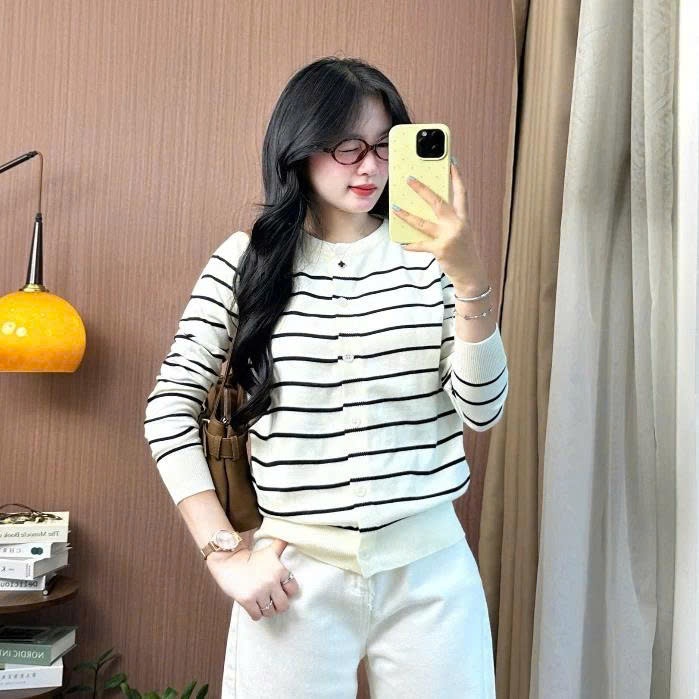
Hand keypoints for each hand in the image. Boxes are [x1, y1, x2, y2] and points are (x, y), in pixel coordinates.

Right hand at [206, 537, 298, 620]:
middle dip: (278, 605)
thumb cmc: (251, 557)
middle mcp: (272, 581)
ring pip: (270, 612)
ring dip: (266, 610)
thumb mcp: (269, 551)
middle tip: (272, 601)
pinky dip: (256, 614)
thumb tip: (290, 537)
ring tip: (262, 604)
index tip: (281, 591)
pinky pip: (257, 616)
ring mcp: (259, 592)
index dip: (287, 592)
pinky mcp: (247, 600)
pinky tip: (253, 607)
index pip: (293, 589)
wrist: (228, 560)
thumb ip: (281, 546)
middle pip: (283, 605)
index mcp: (280, 570)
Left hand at [394, 160, 486, 289]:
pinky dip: (411, 244)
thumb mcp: (460, 232)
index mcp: (463, 217)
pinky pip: (421, 245)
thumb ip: (447, 220)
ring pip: (423, 222)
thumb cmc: (463, 250)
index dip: (457, 176)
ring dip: (407, 215)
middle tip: (409, 178)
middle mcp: (457, 224)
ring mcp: (449, 237)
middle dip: (422, 190)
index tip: (452, 161)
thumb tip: (425, 209)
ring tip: (395, 208)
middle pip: (438, 202)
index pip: (461, 192)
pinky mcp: (441, 249)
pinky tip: (403, 243)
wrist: (471, 273)